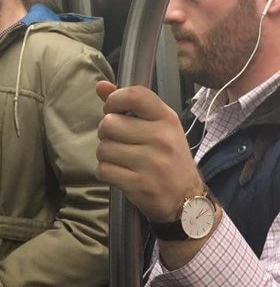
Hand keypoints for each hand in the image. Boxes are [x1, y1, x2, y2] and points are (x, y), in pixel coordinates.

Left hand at [95, 81, 204, 221]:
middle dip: (105, 133)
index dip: (114, 100)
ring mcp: (151, 163)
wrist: (187, 200)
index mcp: (166, 119)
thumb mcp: (157, 127)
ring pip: (103, 148)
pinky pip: (103, 170)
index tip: (112, 110)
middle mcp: (161, 138)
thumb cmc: (167, 157)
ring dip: (105, 155)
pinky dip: (105, 172)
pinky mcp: (140, 185)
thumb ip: (128, 105)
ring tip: (121, 159)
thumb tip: (100, 85)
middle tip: (118, 141)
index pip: (134, 95)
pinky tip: (119, 173)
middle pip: (109, 124)